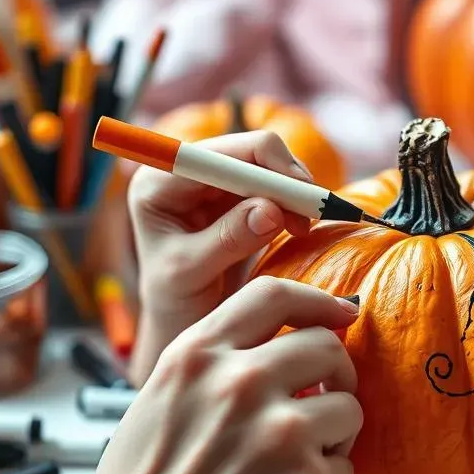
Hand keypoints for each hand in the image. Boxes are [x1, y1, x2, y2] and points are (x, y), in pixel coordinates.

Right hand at [90, 278, 362, 473]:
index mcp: (198, 356)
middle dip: (335, 373)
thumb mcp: (160, 399)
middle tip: (324, 400)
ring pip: (348, 406)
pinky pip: (345, 467)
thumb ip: (216, 367)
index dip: (317, 300)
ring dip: (336, 432)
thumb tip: (284, 350)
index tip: (342, 312)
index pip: (273, 295)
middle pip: (325, 347)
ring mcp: (279, 430)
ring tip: (302, 459)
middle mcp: (240, 382)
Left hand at [127, 131, 312, 384]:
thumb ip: (226, 240)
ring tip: (304, 229)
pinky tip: (300, 227)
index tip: (305, 201)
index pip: (221, 155)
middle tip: (314, 217)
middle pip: (250, 151)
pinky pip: (275, 184)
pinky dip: (294, 202)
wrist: (183, 321)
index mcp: (159, 182)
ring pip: (269, 165)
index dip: (268, 170)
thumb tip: (270, 210)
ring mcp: (213, 181)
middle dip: (287, 180)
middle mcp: (185, 171)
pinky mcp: (236, 195)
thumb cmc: (174, 303)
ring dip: (295, 193)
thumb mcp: (190, 275)